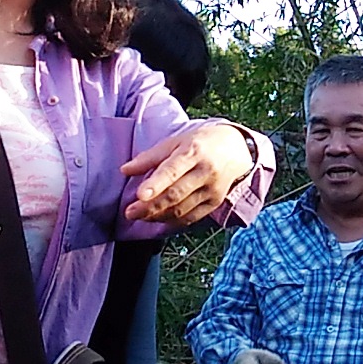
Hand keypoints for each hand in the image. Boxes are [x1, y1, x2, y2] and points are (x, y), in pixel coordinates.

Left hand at [124, 121, 261, 225]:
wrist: (237, 149)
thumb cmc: (200, 143)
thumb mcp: (176, 142)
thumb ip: (150, 157)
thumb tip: (125, 170)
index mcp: (193, 151)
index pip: (172, 170)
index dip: (155, 184)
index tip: (139, 195)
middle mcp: (205, 171)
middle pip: (176, 194)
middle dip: (150, 206)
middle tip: (130, 212)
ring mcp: (212, 189)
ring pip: (182, 209)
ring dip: (158, 216)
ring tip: (139, 216)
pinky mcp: (215, 202)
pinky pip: (191, 217)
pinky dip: (172, 221)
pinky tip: (158, 220)